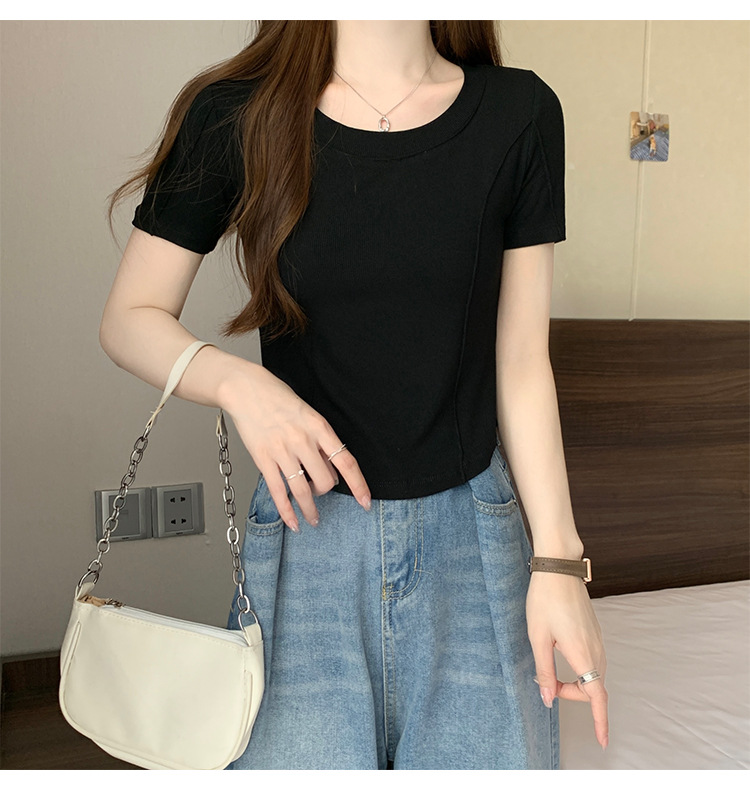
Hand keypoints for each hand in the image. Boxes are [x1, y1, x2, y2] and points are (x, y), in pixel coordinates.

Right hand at [220, 361, 371, 530]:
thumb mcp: (308, 414)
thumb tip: (332, 469)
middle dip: (325, 490)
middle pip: (325, 481)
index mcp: (319, 427)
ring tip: (313, 520)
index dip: (358, 485)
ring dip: (310, 510)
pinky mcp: (263, 459)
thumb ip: (320, 441)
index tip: (365, 502)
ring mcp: (282, 451)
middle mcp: (303, 440)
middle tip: (319, 489)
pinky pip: (278, 492)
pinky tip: (292, 521)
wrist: (245, 388)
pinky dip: (286, 511)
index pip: (346, 462)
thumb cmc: (277, 398)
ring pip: (303, 491)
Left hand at [526, 571, 608, 749]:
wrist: (558, 568)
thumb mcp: (537, 637)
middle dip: (574, 696)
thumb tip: (548, 698)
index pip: (596, 695)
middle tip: (548, 686)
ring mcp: (598, 638)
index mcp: (582, 653)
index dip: (599, 720)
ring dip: (578, 683)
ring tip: (554, 677)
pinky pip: (594, 660)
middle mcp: (596, 648)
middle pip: (594, 688)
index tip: (602, 740)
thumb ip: (544, 670)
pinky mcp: (595, 631)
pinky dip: (582, 670)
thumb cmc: (544, 599)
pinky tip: (563, 658)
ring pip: (595, 675)